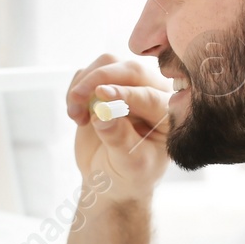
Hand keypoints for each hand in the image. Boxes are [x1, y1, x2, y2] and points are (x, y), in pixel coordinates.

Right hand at [65, 54, 173, 204]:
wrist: (111, 179)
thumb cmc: (129, 175)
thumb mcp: (129, 164)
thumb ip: (118, 138)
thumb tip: (102, 113)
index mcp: (168, 114)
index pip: (148, 96)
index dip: (125, 94)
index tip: (101, 94)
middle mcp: (153, 93)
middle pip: (130, 69)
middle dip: (99, 79)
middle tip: (77, 97)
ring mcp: (128, 85)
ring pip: (107, 64)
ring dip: (84, 85)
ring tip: (76, 116)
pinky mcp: (105, 84)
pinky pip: (88, 72)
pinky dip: (76, 89)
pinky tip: (78, 116)